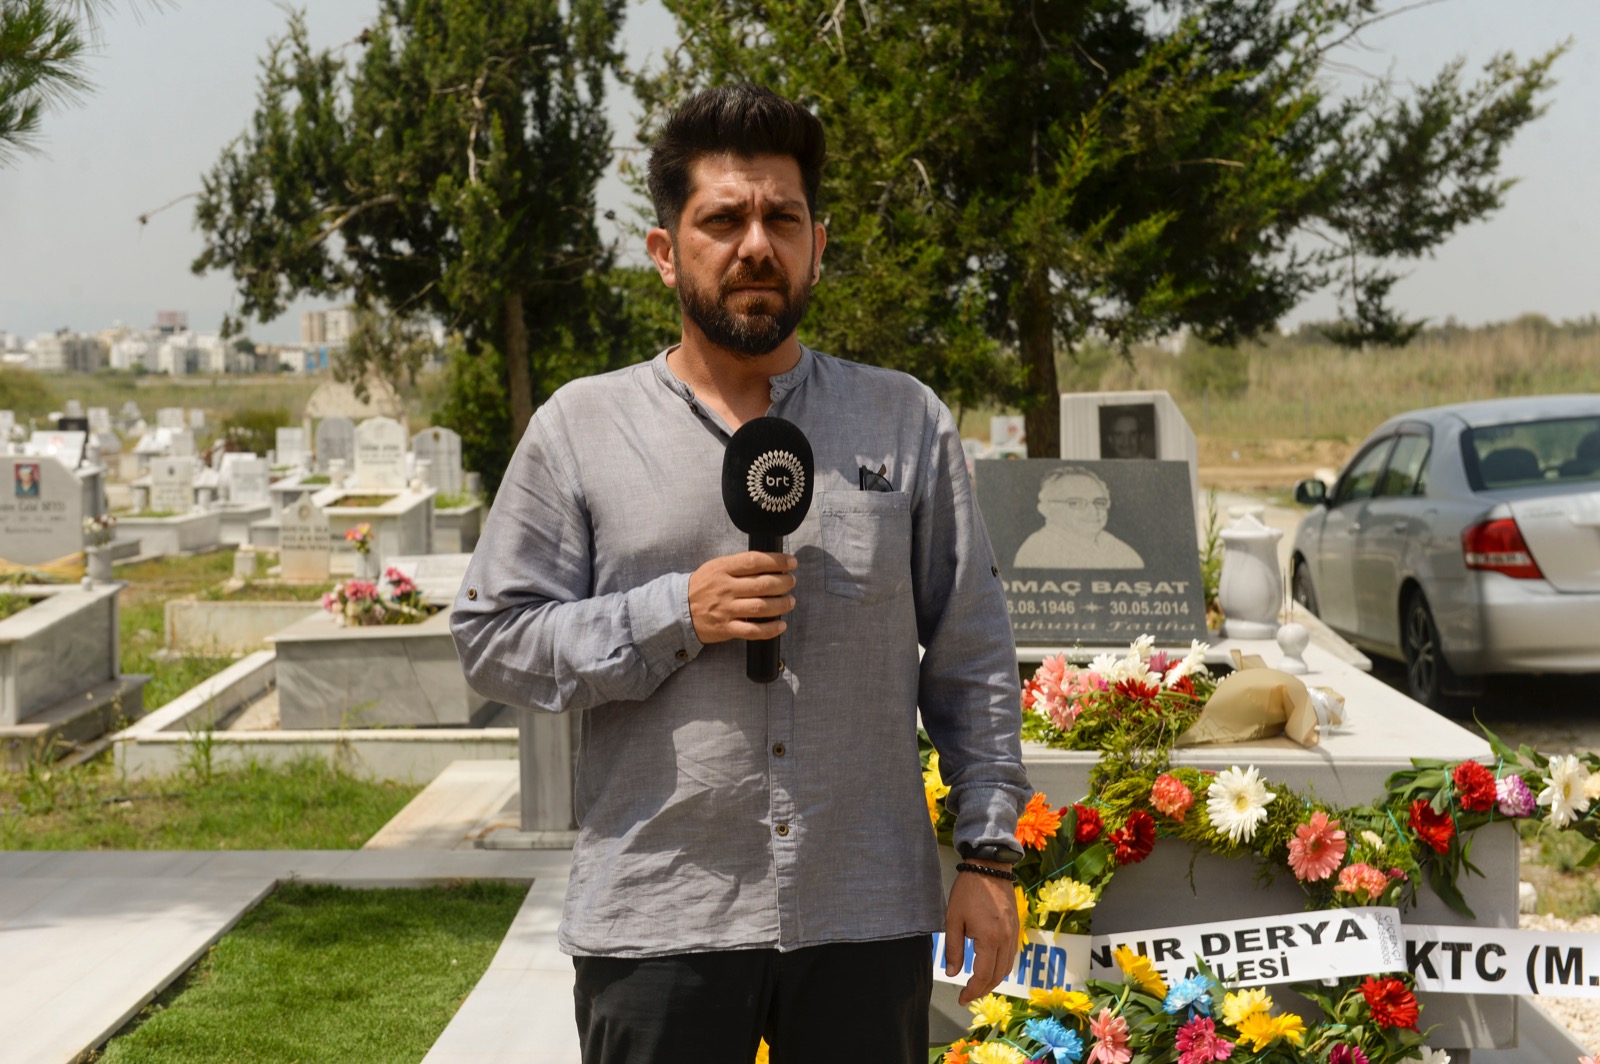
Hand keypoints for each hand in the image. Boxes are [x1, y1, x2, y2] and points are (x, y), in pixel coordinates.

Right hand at [688, 551, 796, 644]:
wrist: (679, 610)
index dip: (777, 561)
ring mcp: (726, 609)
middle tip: (791, 582)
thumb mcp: (716, 567)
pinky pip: (753, 631)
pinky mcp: (726, 628)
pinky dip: (770, 629)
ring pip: (761, 607)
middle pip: (763, 584)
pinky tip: (781, 625)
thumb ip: (739, 565)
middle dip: (784, 582)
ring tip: (790, 601)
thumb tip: (770, 563)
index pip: (754, 561)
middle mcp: (725, 588)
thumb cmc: (702, 586)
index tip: (791, 562)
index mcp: (723, 569)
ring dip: (781, 604)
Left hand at [944, 864, 1018, 1005]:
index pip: (982, 975)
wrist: (990, 867)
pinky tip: (990, 968)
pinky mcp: (1016, 928)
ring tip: (977, 986)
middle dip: (982, 989)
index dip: (972, 991)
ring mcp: (1014, 934)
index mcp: (989, 939)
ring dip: (993, 981)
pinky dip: (1001, 967)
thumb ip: (953, 949)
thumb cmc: (967, 891)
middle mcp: (1006, 940)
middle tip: (967, 995)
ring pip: (1007, 968)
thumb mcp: (953, 919)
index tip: (961, 998)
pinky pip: (1011, 956)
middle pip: (997, 976)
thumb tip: (952, 973)